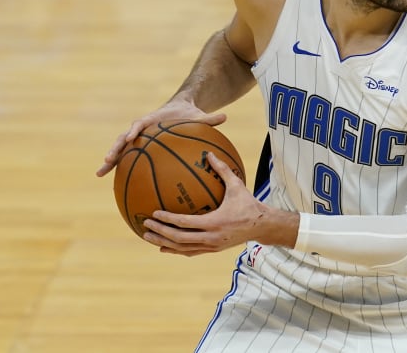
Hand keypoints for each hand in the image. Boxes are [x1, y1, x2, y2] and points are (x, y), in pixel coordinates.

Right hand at [95, 95, 226, 176]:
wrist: (178, 110)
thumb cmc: (188, 115)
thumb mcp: (199, 117)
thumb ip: (210, 119)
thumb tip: (225, 117)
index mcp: (152, 119)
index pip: (140, 123)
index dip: (135, 129)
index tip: (131, 136)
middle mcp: (140, 128)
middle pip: (124, 137)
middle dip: (115, 147)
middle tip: (108, 158)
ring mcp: (137, 138)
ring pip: (120, 149)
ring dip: (110, 160)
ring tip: (100, 173)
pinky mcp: (137, 146)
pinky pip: (127, 158)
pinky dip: (118, 168)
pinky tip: (111, 182)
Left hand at [140, 152, 269, 255]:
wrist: (262, 226)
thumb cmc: (249, 204)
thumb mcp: (237, 185)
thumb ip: (222, 169)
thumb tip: (209, 154)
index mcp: (214, 222)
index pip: (185, 223)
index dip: (168, 219)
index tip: (154, 213)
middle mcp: (211, 237)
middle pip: (179, 239)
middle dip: (160, 232)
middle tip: (145, 225)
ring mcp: (211, 246)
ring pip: (182, 248)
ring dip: (163, 243)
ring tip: (148, 236)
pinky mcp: (212, 250)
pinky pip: (190, 252)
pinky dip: (175, 249)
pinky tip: (164, 246)